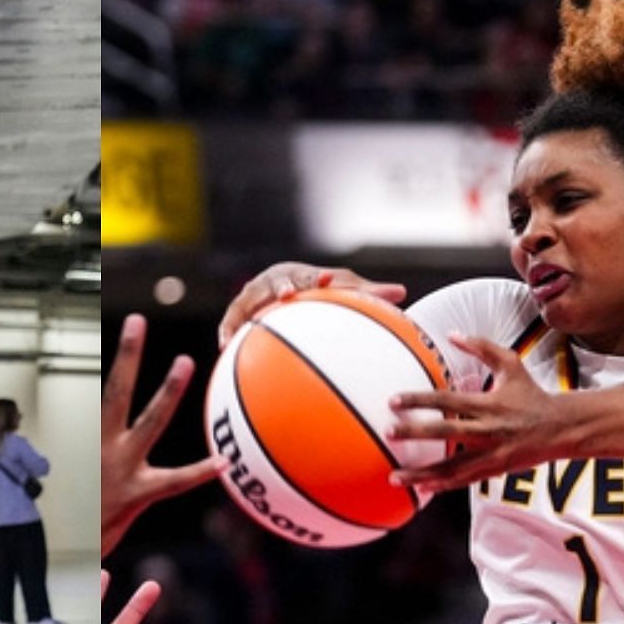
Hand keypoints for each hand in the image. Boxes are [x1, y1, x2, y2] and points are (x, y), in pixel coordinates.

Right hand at [102, 313, 223, 555]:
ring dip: (165, 390)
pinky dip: (200, 471)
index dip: (121, 356)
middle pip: (115, 391)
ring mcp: (123, 468)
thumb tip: (105, 429)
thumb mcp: (83, 478)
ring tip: (183, 361)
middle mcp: (105, 446)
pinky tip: (224, 461)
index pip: (108, 390)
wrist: (73, 551)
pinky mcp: (138, 495)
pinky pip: (175, 480)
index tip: (133, 323)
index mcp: (92, 441)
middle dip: (126, 355)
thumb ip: (99, 451)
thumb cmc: (83, 514)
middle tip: (135, 322)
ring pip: (147, 420)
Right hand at [215, 262, 406, 348]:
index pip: (311, 275)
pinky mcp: (242, 309)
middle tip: (287, 295)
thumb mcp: (344, 289)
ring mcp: (256, 293)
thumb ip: (369, 293)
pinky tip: (222, 349)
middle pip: (273, 282)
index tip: (323, 283)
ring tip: (230, 336)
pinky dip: (227, 331)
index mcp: (303, 274)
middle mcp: (276, 279)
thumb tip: (402, 292)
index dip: (317, 279)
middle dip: (279, 288)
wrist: (291, 282)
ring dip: (238, 316)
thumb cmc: (322, 286)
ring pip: (244, 301)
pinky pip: (232, 320)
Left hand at [385, 334, 566, 491]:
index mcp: (488, 403)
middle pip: (446, 432)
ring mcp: (491, 452)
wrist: (562, 428)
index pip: (447, 400)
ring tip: (394, 477)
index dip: (419, 400)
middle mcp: (488, 429)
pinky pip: (464, 480)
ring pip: (452, 466)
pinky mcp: (494, 469)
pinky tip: (421, 489)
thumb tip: (451, 332)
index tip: (393, 401)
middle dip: (415, 433)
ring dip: (422, 474)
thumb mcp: (511, 364)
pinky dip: (442, 485)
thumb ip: (481, 347)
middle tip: (388, 433)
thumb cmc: (531, 393)